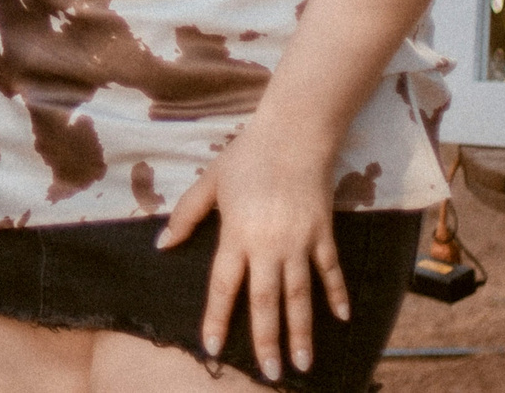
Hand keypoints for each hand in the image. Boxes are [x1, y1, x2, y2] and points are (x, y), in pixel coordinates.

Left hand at [156, 121, 349, 382]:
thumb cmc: (244, 158)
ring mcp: (300, 242)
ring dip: (302, 331)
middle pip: (266, 302)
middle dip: (267, 340)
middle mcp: (268, 246)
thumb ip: (186, 216)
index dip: (217, 319)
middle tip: (272, 372)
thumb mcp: (208, 183)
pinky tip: (341, 318)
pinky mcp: (324, 234)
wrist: (292, 136)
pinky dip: (336, 294)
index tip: (212, 347)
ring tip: (304, 363)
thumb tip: (162, 245)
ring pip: (300, 296)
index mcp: (236, 235)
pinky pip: (330, 271)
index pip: (224, 287)